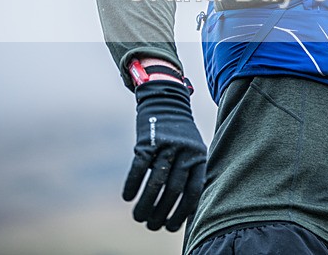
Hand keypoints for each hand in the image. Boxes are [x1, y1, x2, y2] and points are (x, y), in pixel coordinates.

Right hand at [123, 80, 206, 230]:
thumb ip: (190, 173)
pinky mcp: (149, 140)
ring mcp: (167, 146)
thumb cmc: (180, 133)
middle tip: (152, 226)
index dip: (183, 212)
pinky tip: (128, 198)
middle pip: (174, 190)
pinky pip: (140, 167)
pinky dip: (132, 185)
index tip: (172, 227)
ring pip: (156, 182)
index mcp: (199, 157)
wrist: (167, 100)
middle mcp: (185, 152)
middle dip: (161, 212)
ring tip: (139, 218)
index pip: (193, 191)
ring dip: (146, 204)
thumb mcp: (194, 150)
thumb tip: (185, 209)